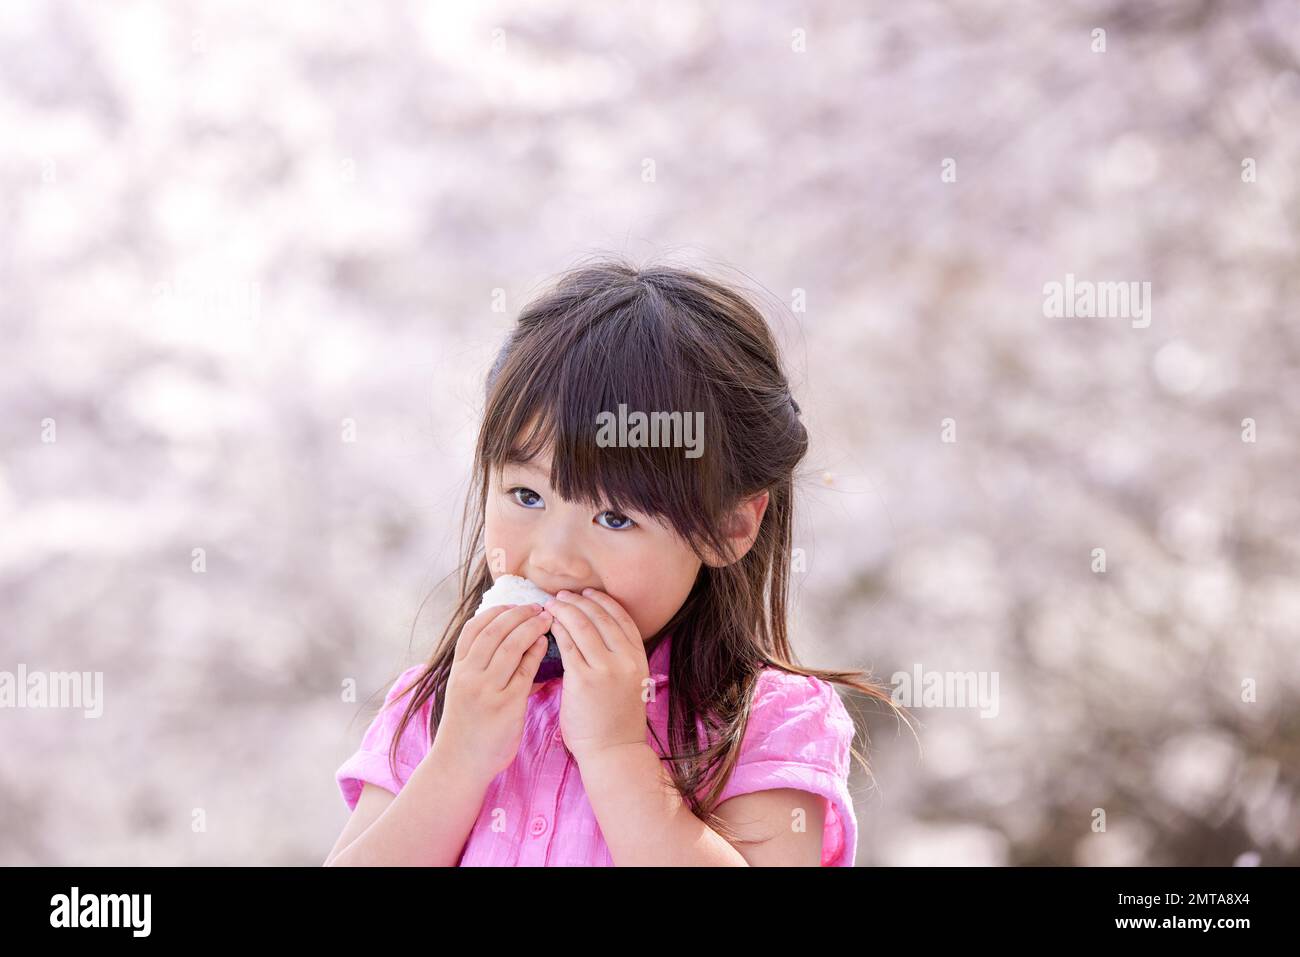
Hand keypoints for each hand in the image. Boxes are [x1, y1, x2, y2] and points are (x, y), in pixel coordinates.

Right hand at [434, 603, 553, 780]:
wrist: (460, 764)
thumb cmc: (466, 728)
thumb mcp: (464, 693)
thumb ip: (481, 670)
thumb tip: (508, 646)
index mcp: (458, 670)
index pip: (473, 629)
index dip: (495, 612)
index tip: (513, 604)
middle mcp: (469, 676)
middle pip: (494, 631)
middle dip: (518, 613)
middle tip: (537, 606)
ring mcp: (487, 690)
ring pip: (510, 646)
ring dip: (530, 627)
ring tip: (546, 618)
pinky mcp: (506, 704)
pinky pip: (525, 670)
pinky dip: (535, 652)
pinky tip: (544, 643)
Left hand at [544, 588, 650, 764]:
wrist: (614, 752)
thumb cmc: (616, 722)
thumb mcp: (630, 684)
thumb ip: (620, 660)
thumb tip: (599, 636)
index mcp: (639, 659)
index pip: (622, 618)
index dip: (604, 602)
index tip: (588, 593)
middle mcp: (626, 660)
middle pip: (601, 617)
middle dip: (580, 601)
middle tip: (563, 594)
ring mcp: (606, 668)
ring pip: (582, 626)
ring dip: (565, 610)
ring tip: (552, 604)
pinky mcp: (583, 679)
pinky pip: (567, 645)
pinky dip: (557, 630)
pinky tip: (548, 624)